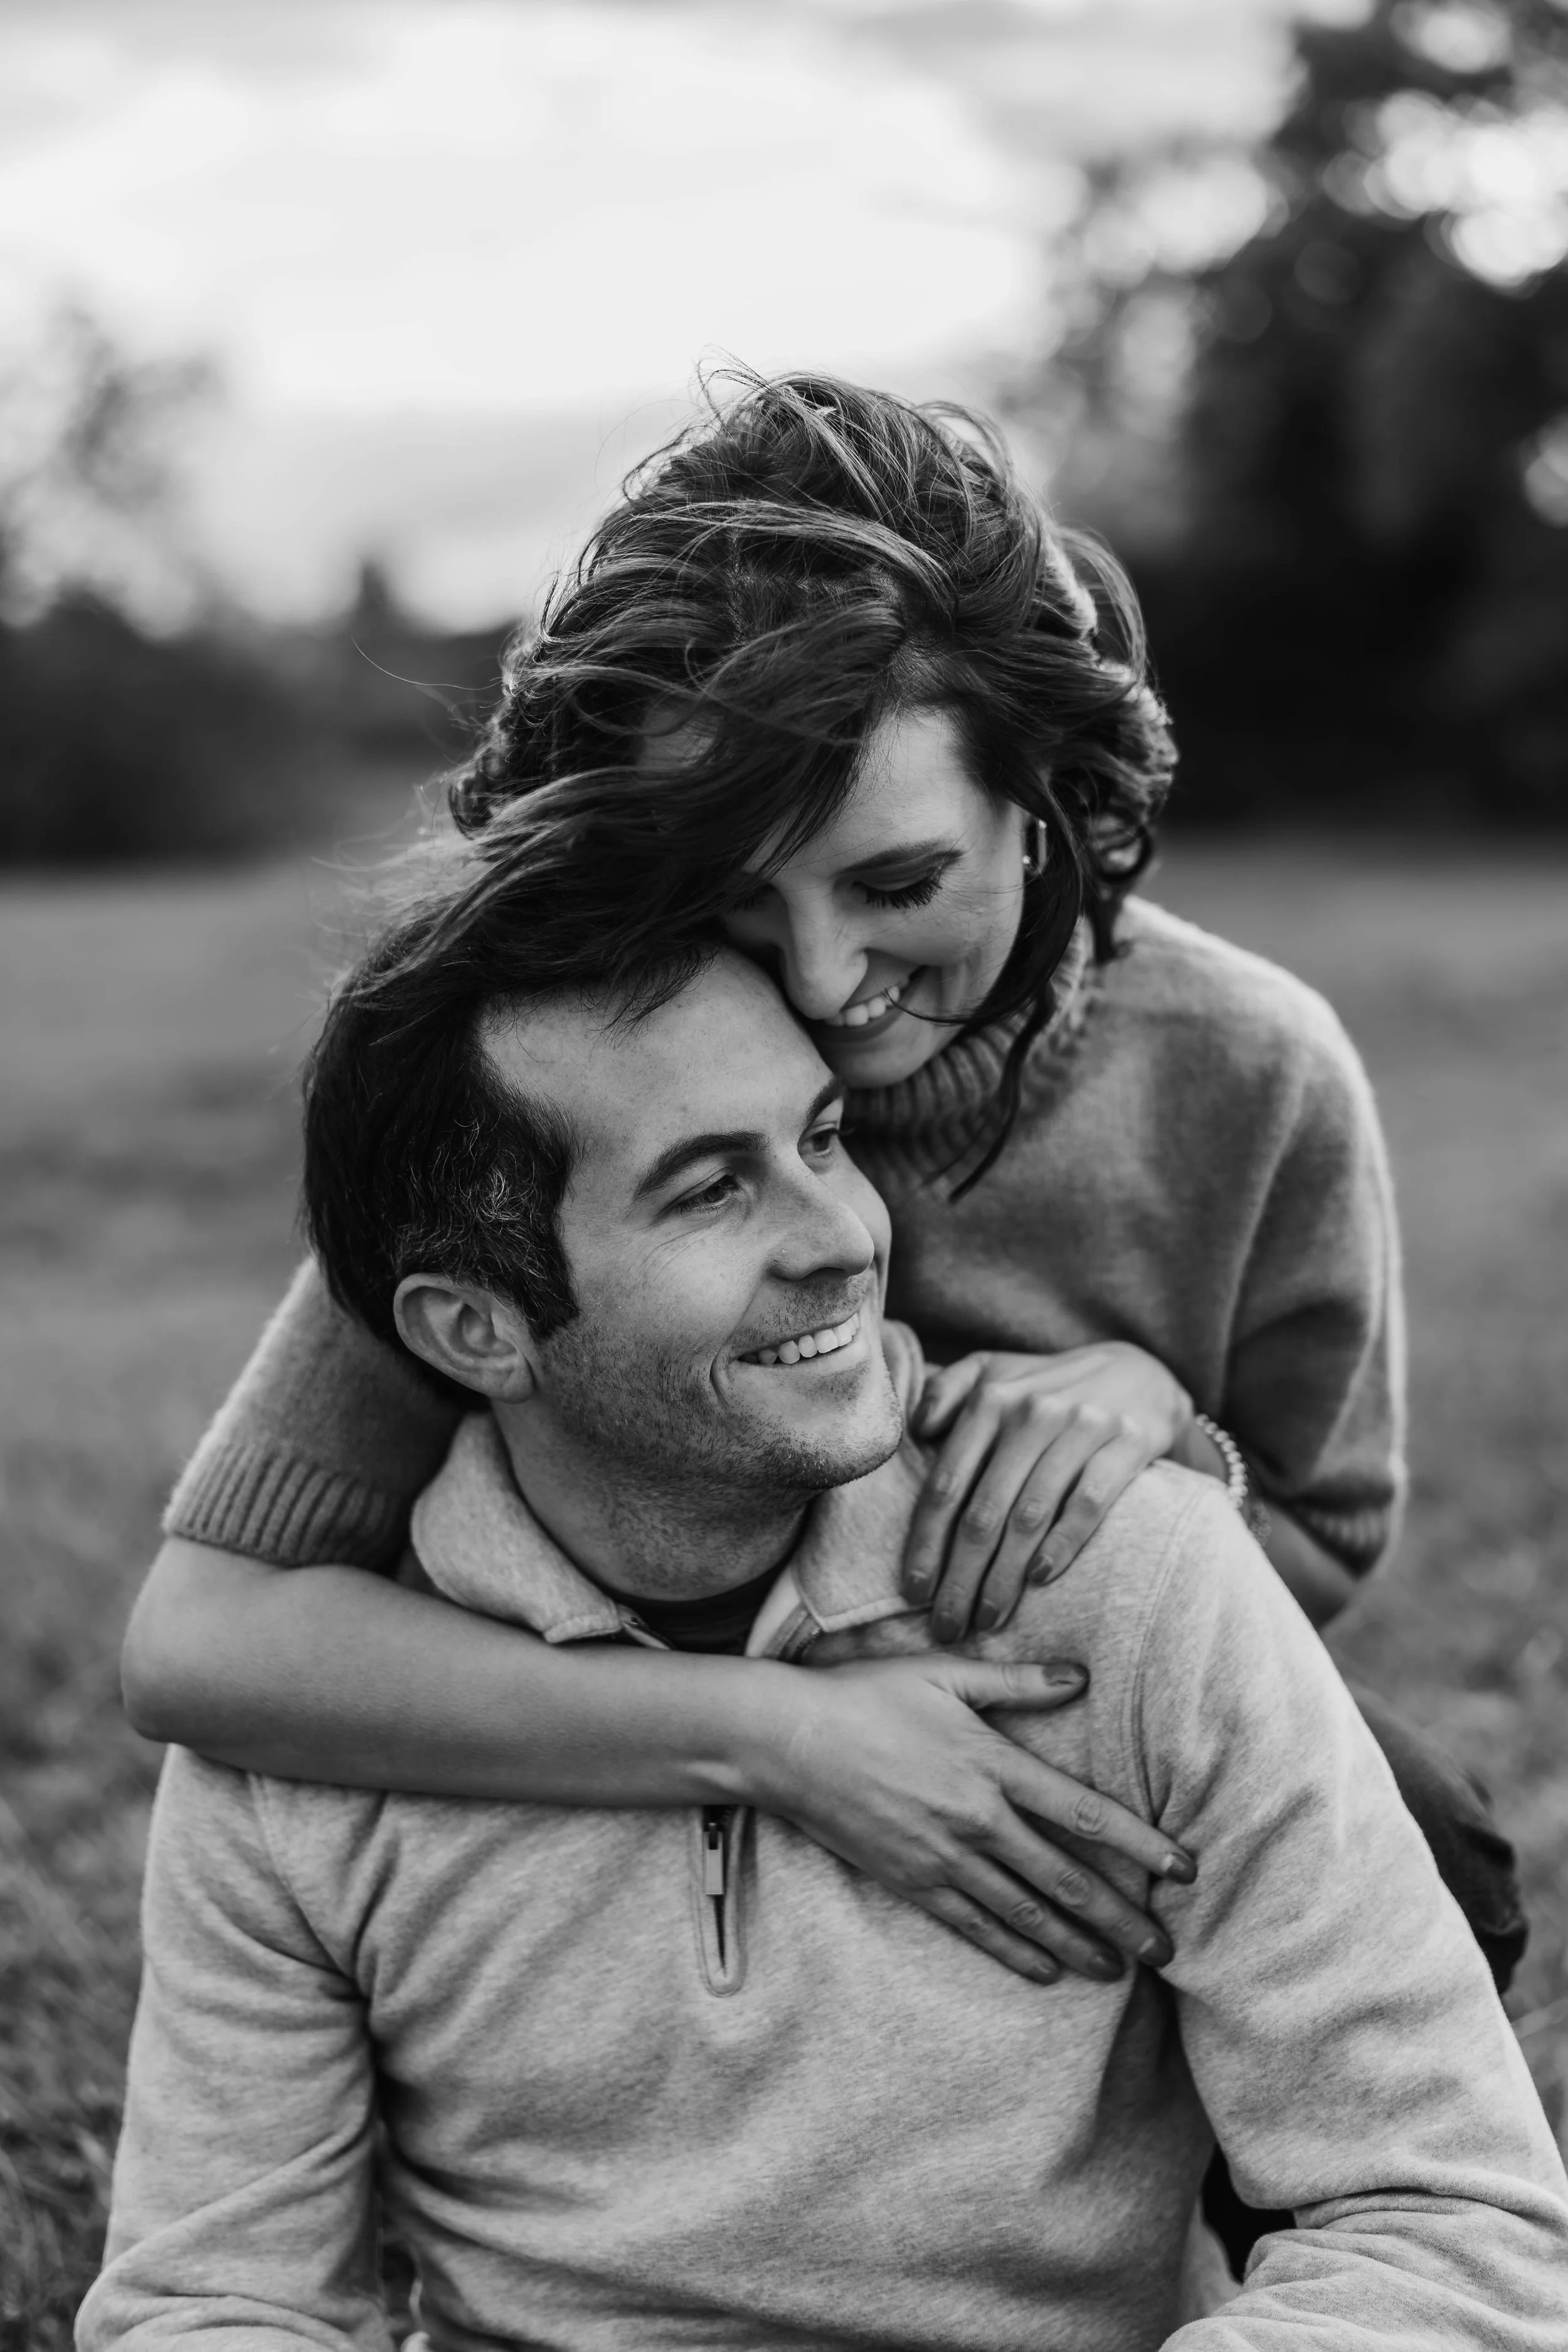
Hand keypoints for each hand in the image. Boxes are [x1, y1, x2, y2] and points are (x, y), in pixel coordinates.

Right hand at [750, 1651, 1192, 1983]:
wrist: (788, 1742)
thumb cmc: (866, 1695)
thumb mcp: (942, 1672)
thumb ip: (1016, 1681)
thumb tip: (1080, 1677)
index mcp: (992, 1764)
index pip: (1083, 1812)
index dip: (1139, 1844)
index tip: (1184, 1870)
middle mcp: (977, 1819)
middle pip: (1064, 1879)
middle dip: (1121, 1919)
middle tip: (1166, 1952)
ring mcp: (943, 1857)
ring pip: (1026, 1914)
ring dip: (1078, 1945)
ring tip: (1118, 1972)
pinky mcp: (912, 1881)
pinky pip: (974, 1927)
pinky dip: (1014, 1953)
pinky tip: (1045, 1971)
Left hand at [903, 1345, 1193, 1642]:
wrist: (1140, 1373)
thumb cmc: (1048, 1385)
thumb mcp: (992, 1370)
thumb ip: (947, 1391)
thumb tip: (918, 1430)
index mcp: (991, 1399)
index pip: (947, 1484)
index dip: (925, 1543)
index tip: (913, 1591)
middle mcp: (1031, 1412)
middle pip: (984, 1511)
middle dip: (960, 1576)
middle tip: (946, 1625)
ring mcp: (1080, 1426)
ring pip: (1030, 1516)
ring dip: (1004, 1576)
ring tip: (987, 1618)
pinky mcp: (1127, 1441)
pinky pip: (1088, 1502)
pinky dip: (1062, 1543)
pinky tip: (1040, 1579)